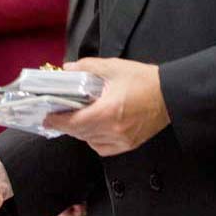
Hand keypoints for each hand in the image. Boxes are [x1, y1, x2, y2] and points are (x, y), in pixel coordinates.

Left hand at [44, 57, 169, 156]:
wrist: (170, 95)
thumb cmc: (143, 80)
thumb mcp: (112, 67)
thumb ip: (86, 67)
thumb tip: (67, 69)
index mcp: (109, 111)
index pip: (74, 122)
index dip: (57, 121)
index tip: (45, 117)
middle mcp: (114, 130)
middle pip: (80, 133)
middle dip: (66, 124)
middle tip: (55, 114)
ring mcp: (122, 140)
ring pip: (90, 141)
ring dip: (79, 131)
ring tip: (74, 117)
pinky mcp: (129, 145)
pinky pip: (102, 147)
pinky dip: (93, 139)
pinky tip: (93, 127)